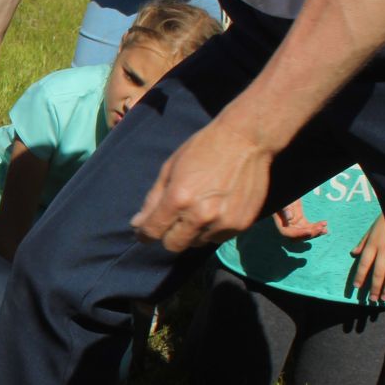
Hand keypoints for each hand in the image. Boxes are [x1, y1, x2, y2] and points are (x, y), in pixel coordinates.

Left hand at [131, 117, 272, 252]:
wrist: (246, 139)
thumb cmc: (203, 149)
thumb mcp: (170, 168)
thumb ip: (153, 200)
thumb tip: (138, 225)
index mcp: (178, 199)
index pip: (153, 231)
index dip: (144, 234)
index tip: (144, 232)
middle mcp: (200, 215)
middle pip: (174, 245)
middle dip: (169, 234)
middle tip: (174, 218)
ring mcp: (223, 222)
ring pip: (197, 243)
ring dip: (193, 232)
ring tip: (200, 209)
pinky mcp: (241, 225)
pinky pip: (218, 238)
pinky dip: (213, 230)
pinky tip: (217, 210)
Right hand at [271, 200, 328, 240]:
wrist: (288, 191)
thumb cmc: (284, 195)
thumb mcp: (284, 201)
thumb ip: (285, 209)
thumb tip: (289, 218)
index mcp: (280, 221)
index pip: (287, 233)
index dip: (298, 234)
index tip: (309, 231)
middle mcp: (286, 225)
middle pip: (297, 236)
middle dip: (309, 233)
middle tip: (320, 228)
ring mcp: (294, 224)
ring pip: (305, 233)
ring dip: (315, 232)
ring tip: (324, 228)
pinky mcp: (300, 222)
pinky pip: (309, 227)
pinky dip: (317, 227)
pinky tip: (324, 224)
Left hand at [349, 214, 384, 303]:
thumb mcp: (370, 231)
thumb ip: (362, 243)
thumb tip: (354, 253)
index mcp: (373, 245)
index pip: (364, 263)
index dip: (360, 276)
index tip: (356, 286)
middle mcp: (384, 252)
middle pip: (378, 273)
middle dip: (374, 287)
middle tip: (371, 299)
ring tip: (383, 298)